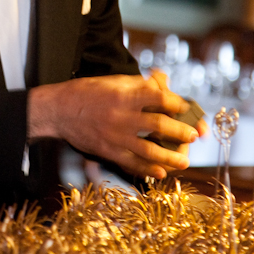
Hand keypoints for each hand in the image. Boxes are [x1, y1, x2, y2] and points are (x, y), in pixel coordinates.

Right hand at [27, 72, 200, 180]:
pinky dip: (147, 169)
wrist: (59, 110)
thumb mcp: (114, 82)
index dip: (177, 104)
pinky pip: (131, 163)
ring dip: (170, 156)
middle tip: (193, 136)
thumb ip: (140, 84)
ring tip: (184, 161)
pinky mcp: (108, 151)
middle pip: (158, 125)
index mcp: (125, 94)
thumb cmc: (88, 92)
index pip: (158, 98)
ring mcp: (115, 136)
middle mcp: (122, 115)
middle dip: (180, 131)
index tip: (187, 108)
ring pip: (148, 148)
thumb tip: (163, 80)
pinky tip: (160, 173)